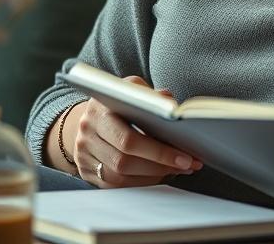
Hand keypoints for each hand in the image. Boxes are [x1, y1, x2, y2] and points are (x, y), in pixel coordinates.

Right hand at [68, 75, 202, 187]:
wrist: (88, 115)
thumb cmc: (118, 101)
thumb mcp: (132, 89)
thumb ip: (151, 96)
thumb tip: (172, 108)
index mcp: (99, 111)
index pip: (129, 139)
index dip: (159, 151)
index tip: (185, 156)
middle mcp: (87, 135)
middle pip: (125, 161)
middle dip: (161, 165)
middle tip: (189, 165)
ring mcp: (83, 155)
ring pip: (120, 177)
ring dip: (154, 176)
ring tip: (179, 169)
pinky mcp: (86, 171)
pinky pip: (115, 185)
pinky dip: (141, 182)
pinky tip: (160, 174)